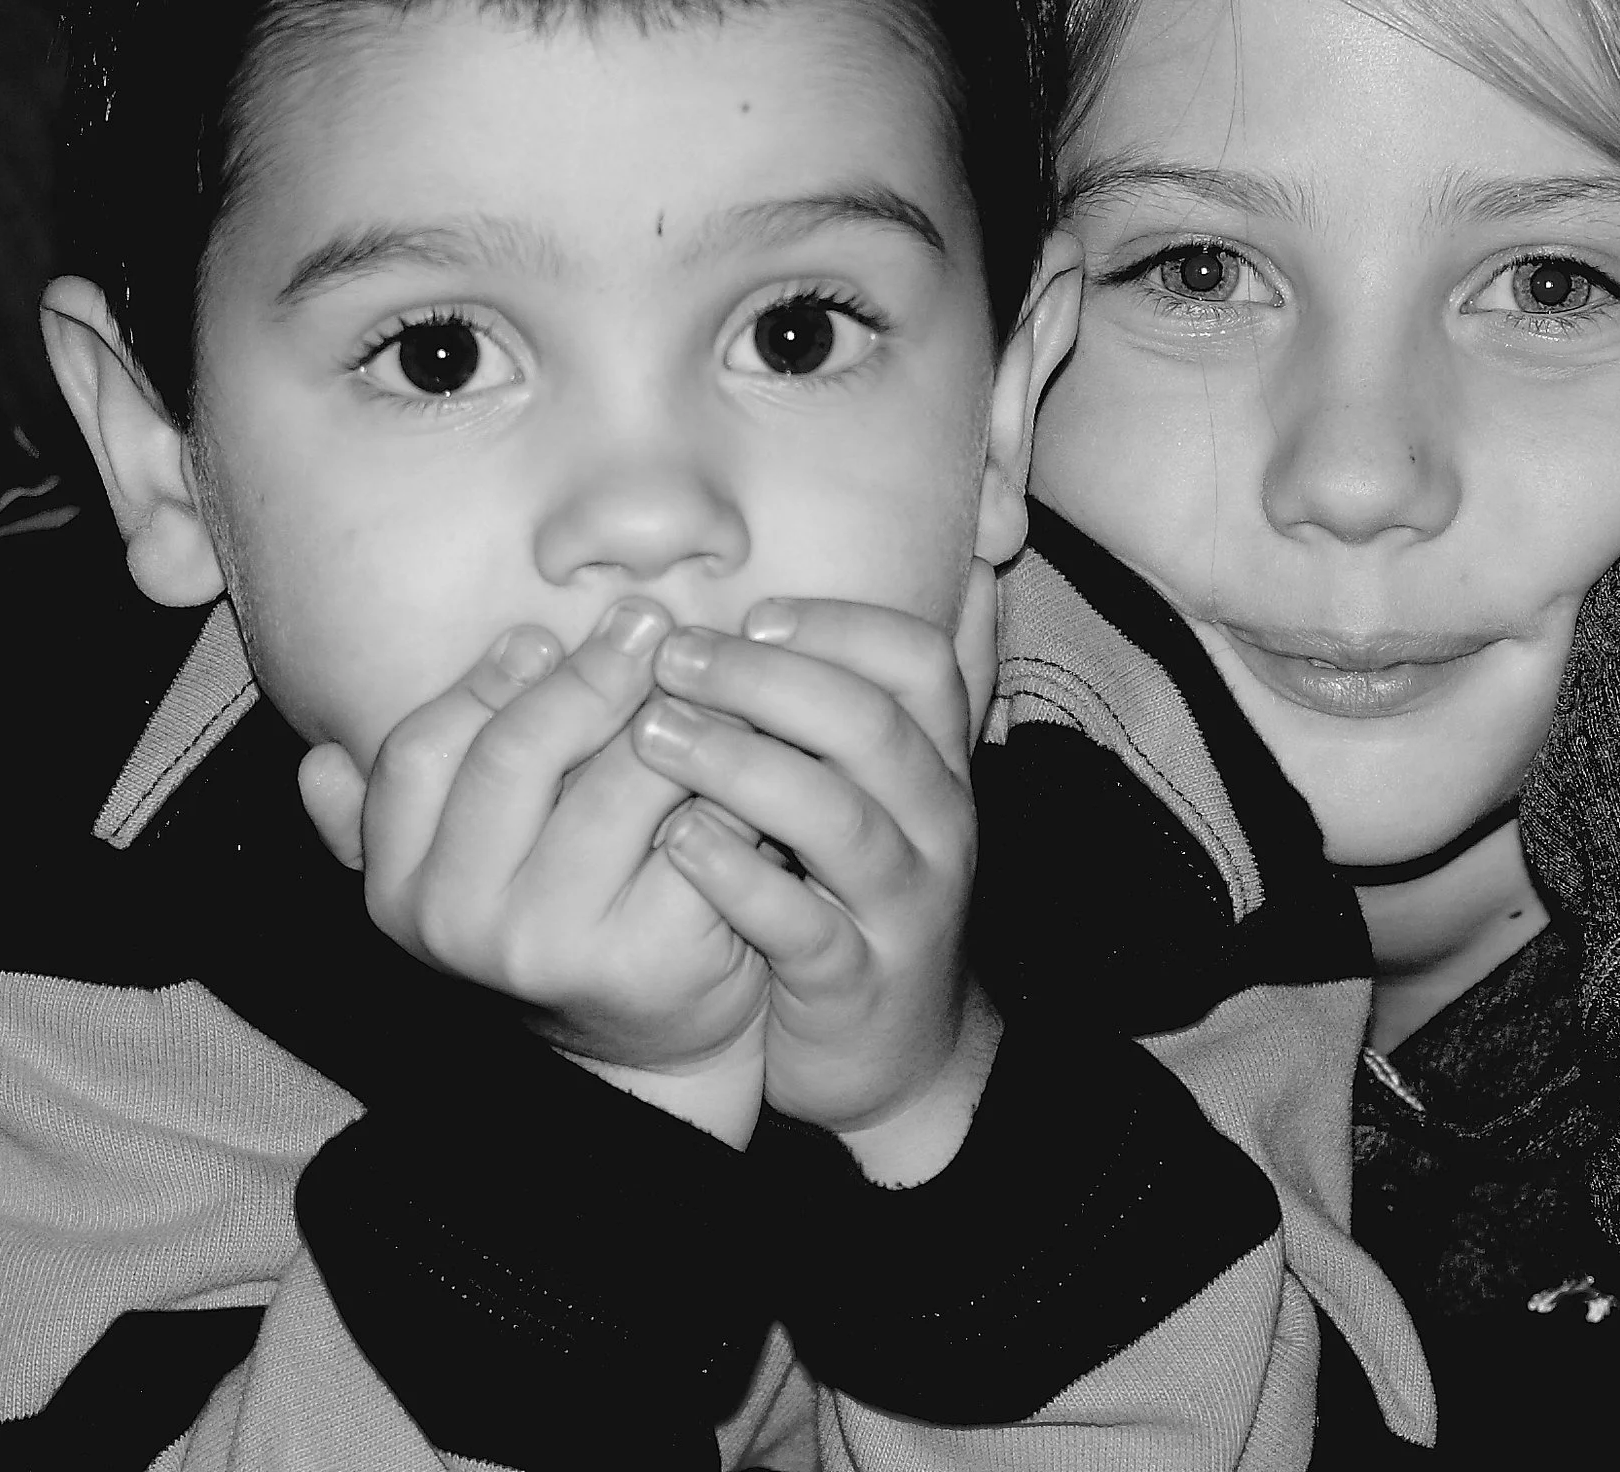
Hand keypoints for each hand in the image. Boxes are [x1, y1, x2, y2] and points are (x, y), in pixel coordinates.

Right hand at [296, 601, 770, 1143]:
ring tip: (699, 673)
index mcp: (398, 887)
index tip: (542, 635)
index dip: (483, 682)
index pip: (421, 752)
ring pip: (614, 787)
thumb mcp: (458, 876)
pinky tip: (744, 743)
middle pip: (516, 756)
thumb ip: (382, 819)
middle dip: (588, 675)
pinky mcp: (646, 957)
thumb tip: (316, 763)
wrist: (644, 1050)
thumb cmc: (556, 922)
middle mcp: (459, 923)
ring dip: (666, 717)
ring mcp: (551, 945)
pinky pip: (692, 834)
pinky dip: (722, 781)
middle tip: (647, 622)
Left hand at [631, 590, 998, 1183]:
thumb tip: (967, 562)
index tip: (751, 616)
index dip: (835, 624)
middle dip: (766, 679)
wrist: (899, 1056)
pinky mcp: (857, 982)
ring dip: (739, 763)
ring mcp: (903, 905)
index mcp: (940, 763)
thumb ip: (904, 689)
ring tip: (652, 735)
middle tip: (671, 660)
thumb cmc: (866, 894)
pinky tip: (677, 841)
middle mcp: (937, 824)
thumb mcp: (895, 789)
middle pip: (870, 725)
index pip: (918, 661)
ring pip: (837, 817)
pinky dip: (738, 877)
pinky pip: (802, 923)